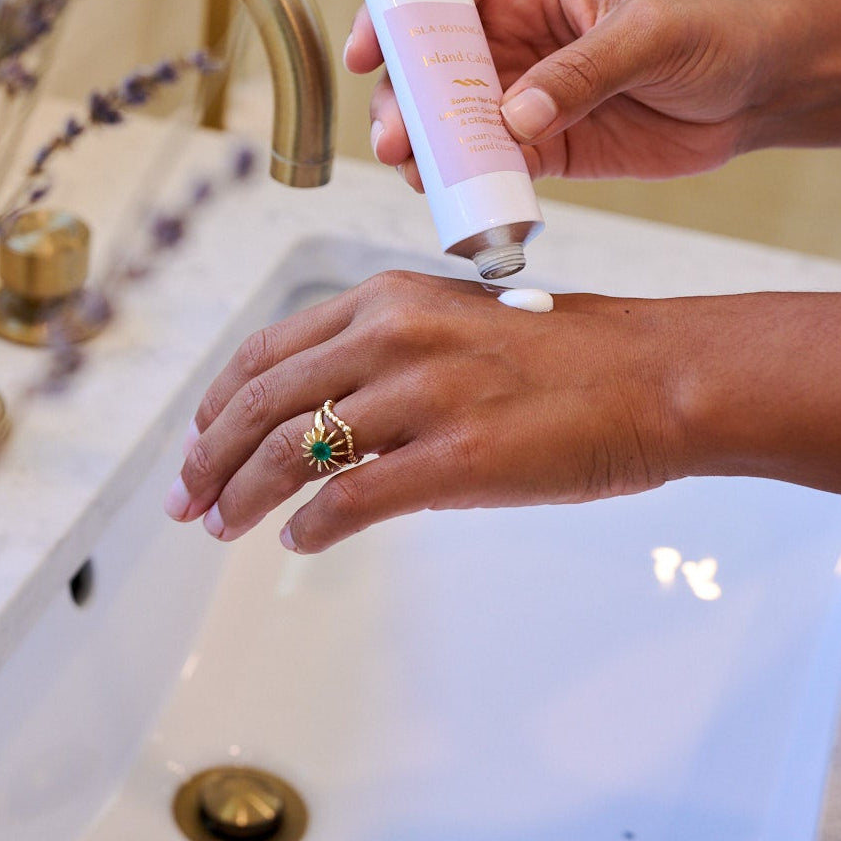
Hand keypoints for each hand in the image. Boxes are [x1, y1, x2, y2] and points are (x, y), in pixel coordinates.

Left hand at [164, 270, 677, 552]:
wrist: (655, 377)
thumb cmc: (569, 357)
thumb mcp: (458, 324)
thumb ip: (386, 354)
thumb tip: (324, 414)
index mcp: (390, 299)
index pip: (268, 350)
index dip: (217, 401)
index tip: (197, 439)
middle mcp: (396, 335)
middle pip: (263, 401)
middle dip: (208, 457)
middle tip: (185, 499)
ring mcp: (425, 395)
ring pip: (293, 449)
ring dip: (243, 496)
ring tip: (224, 528)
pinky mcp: (458, 457)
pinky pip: (352, 498)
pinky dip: (311, 526)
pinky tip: (298, 541)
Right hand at [349, 0, 771, 185]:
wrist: (755, 93)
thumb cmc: (708, 34)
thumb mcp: (647, 37)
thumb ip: (581, 72)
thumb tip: (512, 116)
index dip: (395, 17)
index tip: (367, 51)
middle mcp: (513, 42)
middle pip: (431, 66)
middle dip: (404, 100)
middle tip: (398, 139)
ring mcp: (524, 99)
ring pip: (451, 121)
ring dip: (427, 146)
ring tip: (417, 173)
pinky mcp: (545, 149)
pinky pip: (492, 165)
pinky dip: (471, 182)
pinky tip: (458, 196)